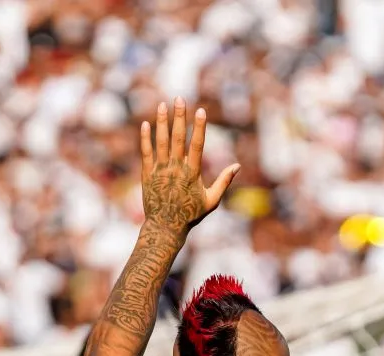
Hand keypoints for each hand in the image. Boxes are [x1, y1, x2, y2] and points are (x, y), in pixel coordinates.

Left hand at [140, 98, 239, 229]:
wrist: (165, 227)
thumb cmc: (191, 215)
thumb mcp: (212, 201)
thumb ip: (224, 181)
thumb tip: (237, 166)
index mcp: (192, 174)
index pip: (197, 145)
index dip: (198, 127)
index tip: (200, 111)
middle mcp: (176, 169)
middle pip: (177, 138)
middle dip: (179, 117)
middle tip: (179, 98)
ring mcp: (160, 171)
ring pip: (161, 142)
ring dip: (161, 122)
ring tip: (162, 105)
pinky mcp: (148, 175)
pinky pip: (146, 153)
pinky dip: (146, 139)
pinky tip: (146, 124)